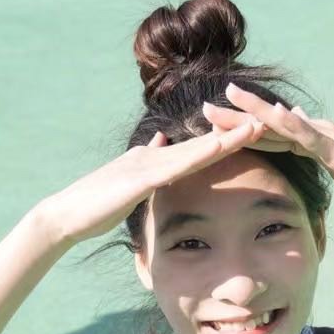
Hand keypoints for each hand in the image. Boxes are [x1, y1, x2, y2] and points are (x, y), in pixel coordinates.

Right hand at [41, 113, 266, 244]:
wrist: (66, 216)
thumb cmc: (95, 207)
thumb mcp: (129, 187)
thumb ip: (146, 164)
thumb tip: (162, 142)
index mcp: (152, 161)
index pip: (195, 150)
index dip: (224, 140)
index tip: (252, 133)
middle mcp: (152, 156)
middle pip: (201, 142)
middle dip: (234, 132)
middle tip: (267, 118)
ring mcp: (146, 165)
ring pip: (195, 149)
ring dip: (226, 138)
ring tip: (256, 126)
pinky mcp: (140, 179)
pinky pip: (176, 166)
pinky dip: (199, 156)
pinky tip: (220, 150)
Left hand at [201, 82, 333, 208]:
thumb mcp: (333, 166)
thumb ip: (312, 152)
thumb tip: (293, 135)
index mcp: (311, 139)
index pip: (269, 133)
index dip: (240, 128)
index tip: (212, 125)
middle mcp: (315, 131)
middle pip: (269, 124)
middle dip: (236, 115)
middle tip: (204, 108)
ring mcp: (326, 137)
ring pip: (284, 123)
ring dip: (256, 111)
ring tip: (231, 98)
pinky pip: (310, 137)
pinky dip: (291, 125)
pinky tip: (274, 116)